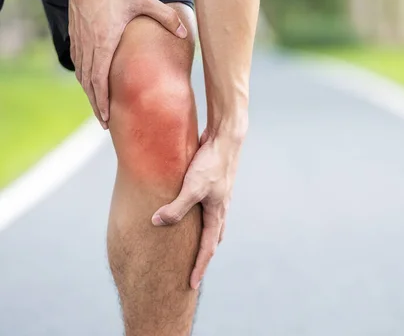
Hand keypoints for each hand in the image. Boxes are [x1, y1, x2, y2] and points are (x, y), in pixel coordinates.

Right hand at [67, 0, 187, 128]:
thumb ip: (165, 16)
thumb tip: (185, 30)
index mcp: (103, 42)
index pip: (99, 80)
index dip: (102, 101)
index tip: (107, 118)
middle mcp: (88, 45)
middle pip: (89, 83)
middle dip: (97, 105)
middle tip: (105, 123)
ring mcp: (80, 40)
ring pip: (82, 74)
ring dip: (90, 93)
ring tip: (100, 108)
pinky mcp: (76, 33)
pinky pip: (79, 62)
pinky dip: (85, 77)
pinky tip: (92, 83)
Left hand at [151, 130, 243, 289]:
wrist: (227, 139)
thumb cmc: (211, 163)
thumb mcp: (192, 187)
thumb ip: (176, 207)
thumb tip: (157, 222)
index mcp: (217, 213)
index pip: (208, 248)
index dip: (199, 267)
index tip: (192, 285)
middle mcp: (220, 208)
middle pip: (214, 239)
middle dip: (204, 257)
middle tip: (194, 271)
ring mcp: (218, 196)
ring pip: (213, 224)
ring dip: (205, 238)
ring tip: (192, 247)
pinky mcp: (212, 184)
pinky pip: (207, 209)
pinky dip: (200, 219)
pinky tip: (190, 212)